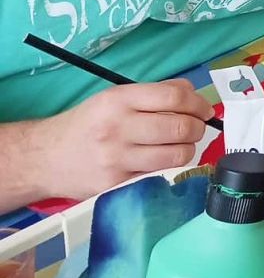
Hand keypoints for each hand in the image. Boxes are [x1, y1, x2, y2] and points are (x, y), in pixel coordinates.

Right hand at [32, 81, 213, 200]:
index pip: (174, 98)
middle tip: (194, 129)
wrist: (44, 158)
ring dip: (187, 150)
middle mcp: (118, 128)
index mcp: (119, 100)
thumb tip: (194, 95)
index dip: (199, 104)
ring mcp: (117, 159)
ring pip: (177, 155)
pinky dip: (168, 168)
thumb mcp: (114, 98)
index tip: (205, 110)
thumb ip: (156, 93)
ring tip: (178, 146)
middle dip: (197, 128)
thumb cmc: (86, 124)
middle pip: (181, 128)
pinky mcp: (116, 185)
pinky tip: (160, 162)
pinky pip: (159, 175)